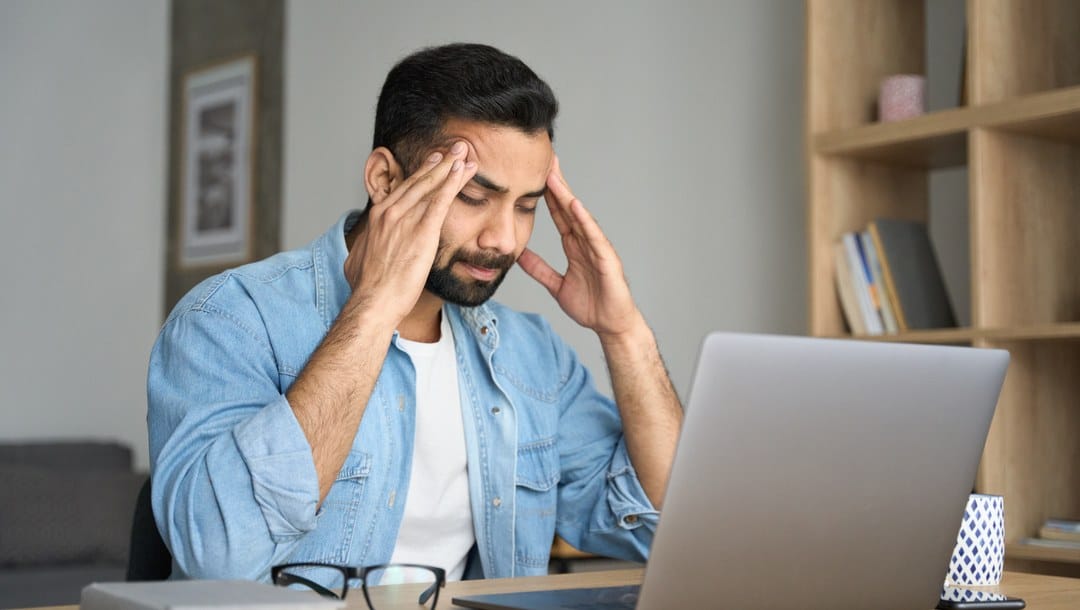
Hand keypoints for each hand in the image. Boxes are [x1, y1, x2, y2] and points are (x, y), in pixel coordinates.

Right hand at [345, 142, 476, 327]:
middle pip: (420, 180)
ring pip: (432, 185)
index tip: (434, 161)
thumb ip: (362, 247)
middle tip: (456, 147)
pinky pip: (441, 201)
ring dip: (451, 166)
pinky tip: (464, 170)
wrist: (374, 300)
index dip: (422, 173)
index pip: (404, 188)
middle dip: (440, 161)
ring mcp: (406, 219)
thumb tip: (359, 250)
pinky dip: (453, 182)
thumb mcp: (357, 259)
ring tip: (465, 152)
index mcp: (378, 215)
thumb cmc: (367, 287)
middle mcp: (390, 211)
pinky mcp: (422, 231)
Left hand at [517, 155, 642, 338]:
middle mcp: (586, 242)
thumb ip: (539, 270)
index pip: (558, 214)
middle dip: (556, 184)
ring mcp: (597, 248)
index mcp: (575, 246)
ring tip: (553, 176)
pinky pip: (594, 236)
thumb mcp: (556, 286)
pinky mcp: (607, 259)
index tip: (533, 173)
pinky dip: (584, 220)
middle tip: (545, 159)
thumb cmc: (591, 305)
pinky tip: (574, 205)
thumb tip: (520, 257)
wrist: (611, 325)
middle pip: (568, 207)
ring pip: (579, 217)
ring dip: (566, 196)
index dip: (546, 194)